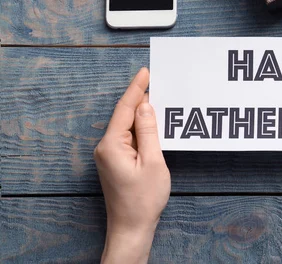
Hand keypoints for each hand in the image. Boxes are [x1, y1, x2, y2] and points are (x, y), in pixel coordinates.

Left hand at [94, 67, 170, 263]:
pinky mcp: (115, 161)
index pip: (125, 108)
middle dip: (140, 97)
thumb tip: (145, 106)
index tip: (145, 72)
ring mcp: (109, 154)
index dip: (136, 88)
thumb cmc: (143, 199)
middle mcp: (105, 147)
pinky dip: (140, 127)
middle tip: (156, 80)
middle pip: (124, 115)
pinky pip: (128, 137)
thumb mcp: (153, 162)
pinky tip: (152, 122)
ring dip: (141, 112)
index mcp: (111, 145)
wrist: (132, 227)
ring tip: (158, 97)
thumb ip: (148, 131)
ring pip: (127, 125)